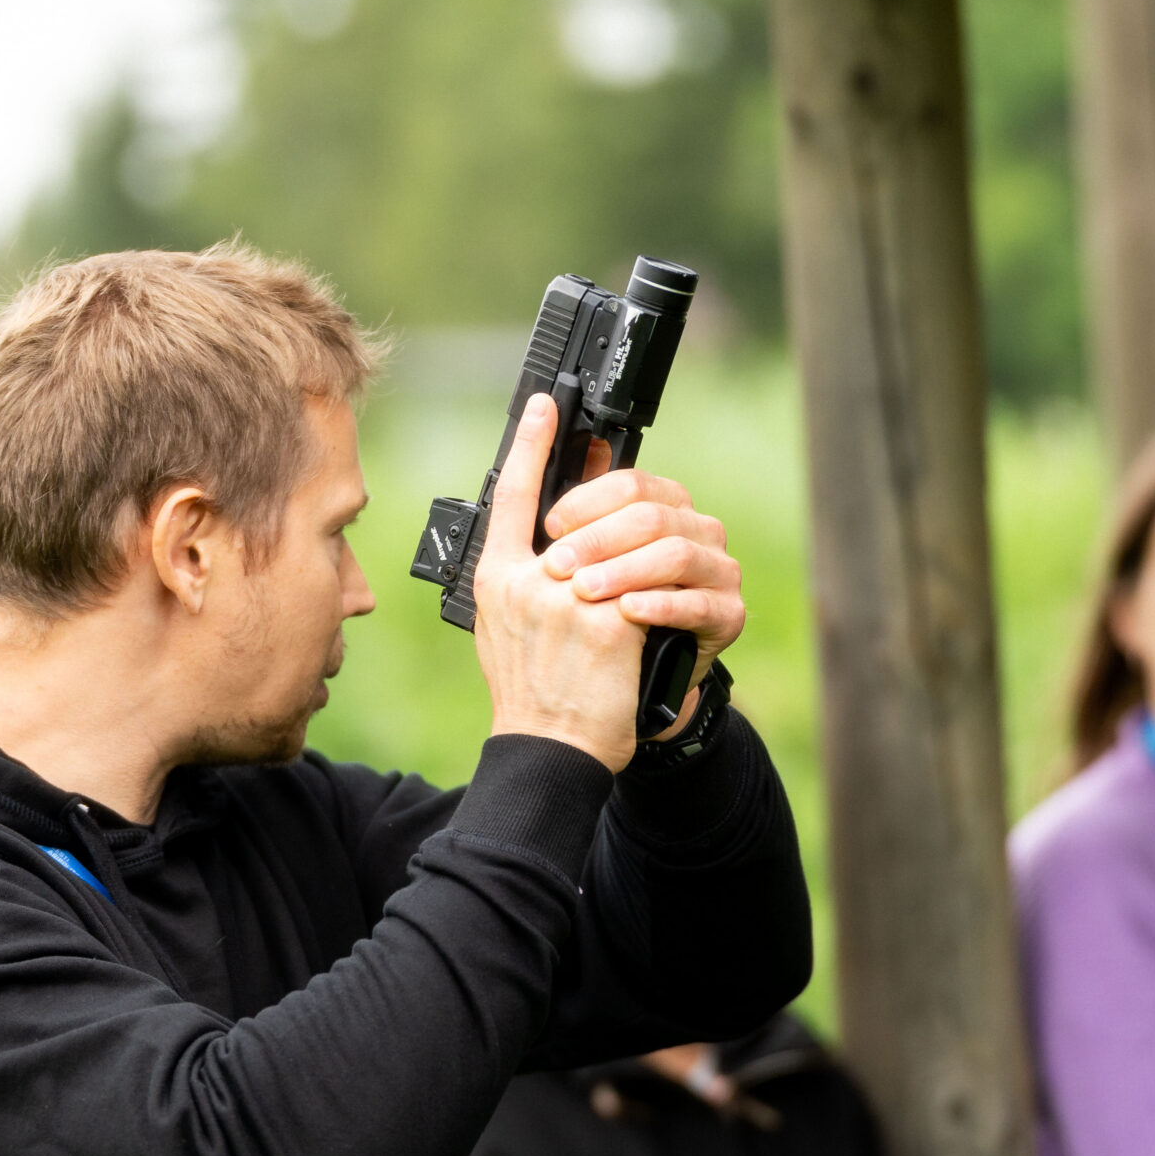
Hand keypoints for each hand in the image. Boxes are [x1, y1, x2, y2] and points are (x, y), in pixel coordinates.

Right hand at [472, 396, 648, 772]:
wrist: (551, 749)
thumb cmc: (535, 693)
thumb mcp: (510, 625)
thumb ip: (531, 573)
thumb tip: (567, 525)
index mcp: (497, 577)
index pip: (513, 495)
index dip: (531, 446)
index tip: (545, 406)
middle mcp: (527, 580)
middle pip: (584, 515)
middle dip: (616, 517)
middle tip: (637, 518)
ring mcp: (567, 598)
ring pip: (627, 548)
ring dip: (643, 565)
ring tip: (642, 593)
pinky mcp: (610, 620)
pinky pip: (648, 587)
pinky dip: (658, 603)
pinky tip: (654, 625)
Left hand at [539, 461, 743, 738]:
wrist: (602, 703)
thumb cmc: (581, 628)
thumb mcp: (565, 567)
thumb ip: (565, 507)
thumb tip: (542, 430)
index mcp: (660, 508)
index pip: (629, 483)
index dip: (585, 500)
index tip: (549, 526)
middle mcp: (695, 531)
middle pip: (651, 514)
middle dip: (598, 537)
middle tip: (555, 567)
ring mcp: (717, 571)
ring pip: (676, 552)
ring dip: (624, 569)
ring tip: (583, 591)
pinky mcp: (728, 615)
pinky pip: (698, 602)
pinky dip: (660, 603)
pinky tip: (628, 611)